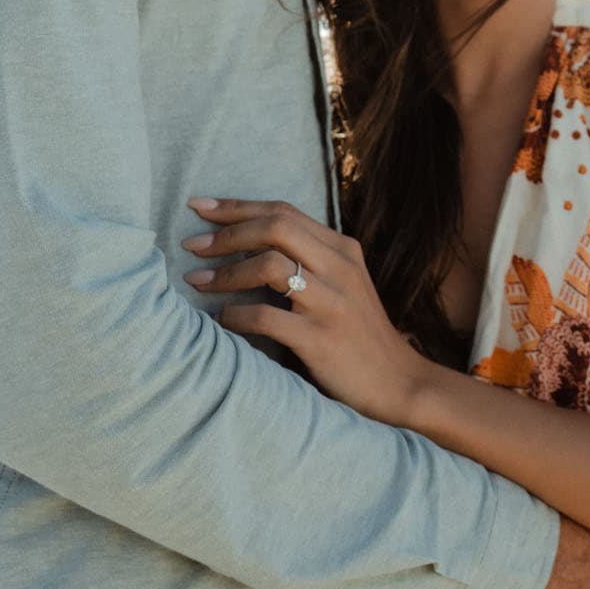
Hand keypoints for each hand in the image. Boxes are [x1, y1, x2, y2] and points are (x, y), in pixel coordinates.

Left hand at [179, 196, 434, 424]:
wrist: (397, 382)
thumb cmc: (358, 335)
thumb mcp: (342, 286)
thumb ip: (308, 261)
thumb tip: (246, 245)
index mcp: (343, 249)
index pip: (284, 211)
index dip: (237, 206)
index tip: (199, 206)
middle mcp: (340, 268)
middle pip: (275, 227)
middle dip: (227, 232)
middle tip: (192, 245)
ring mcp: (332, 302)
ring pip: (269, 265)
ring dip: (225, 272)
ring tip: (197, 280)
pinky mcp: (321, 338)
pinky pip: (266, 317)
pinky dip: (235, 316)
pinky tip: (220, 321)